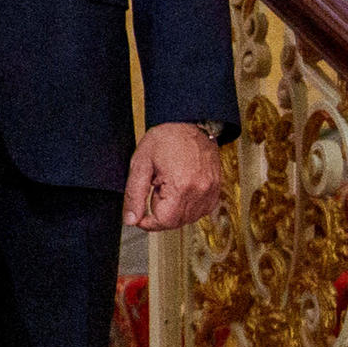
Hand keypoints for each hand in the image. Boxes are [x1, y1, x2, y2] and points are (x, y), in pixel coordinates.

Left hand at [124, 120, 225, 234]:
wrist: (189, 123)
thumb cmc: (166, 139)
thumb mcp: (140, 164)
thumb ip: (134, 195)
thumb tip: (131, 219)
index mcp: (182, 186)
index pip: (165, 221)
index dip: (148, 223)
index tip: (139, 217)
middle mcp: (201, 190)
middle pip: (177, 222)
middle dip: (160, 214)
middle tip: (154, 190)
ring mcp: (212, 190)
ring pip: (190, 218)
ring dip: (174, 211)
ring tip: (167, 187)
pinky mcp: (217, 188)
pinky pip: (202, 210)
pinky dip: (188, 208)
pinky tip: (180, 192)